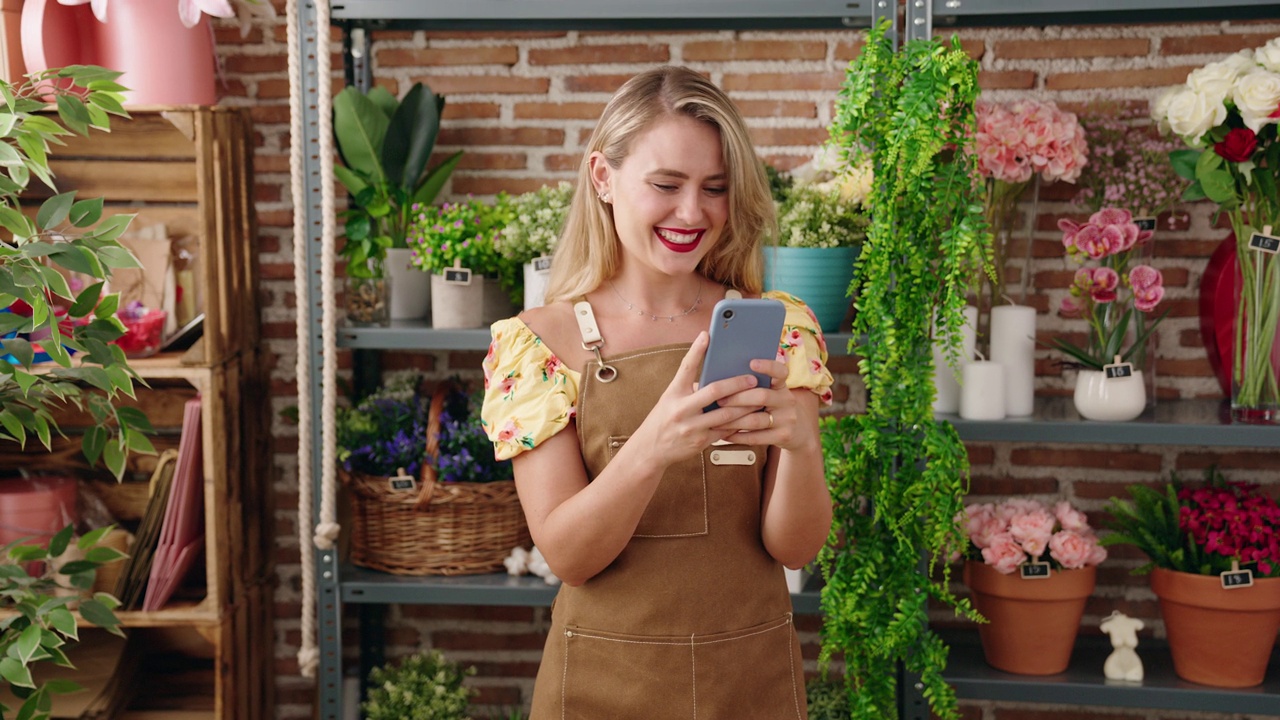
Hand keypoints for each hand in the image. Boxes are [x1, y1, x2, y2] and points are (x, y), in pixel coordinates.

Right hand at [633, 332, 761, 462]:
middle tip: (752, 379)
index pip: (686, 367)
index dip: (697, 350)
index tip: (707, 334)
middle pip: (714, 391)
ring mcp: (691, 427)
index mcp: (673, 393)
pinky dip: (739, 424)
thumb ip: (689, 388)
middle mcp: (681, 408)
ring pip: (726, 414)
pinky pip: (725, 431)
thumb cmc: (663, 419)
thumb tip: (715, 375)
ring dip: (745, 406)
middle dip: (737, 384)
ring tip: (758, 399)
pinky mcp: (700, 441)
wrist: (651, 449)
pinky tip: (750, 418)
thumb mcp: (670, 399)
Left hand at [711, 357, 814, 451]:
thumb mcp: (771, 394)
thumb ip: (754, 387)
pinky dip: (737, 436)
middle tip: (719, 400)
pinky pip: (755, 437)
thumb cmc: (773, 409)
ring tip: (716, 420)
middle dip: (737, 398)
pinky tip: (724, 434)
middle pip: (761, 396)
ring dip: (732, 420)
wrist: (798, 432)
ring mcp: (787, 419)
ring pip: (755, 420)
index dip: (768, 366)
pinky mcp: (783, 436)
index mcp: (782, 386)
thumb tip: (723, 380)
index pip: (780, 371)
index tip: (752, 362)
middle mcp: (787, 400)